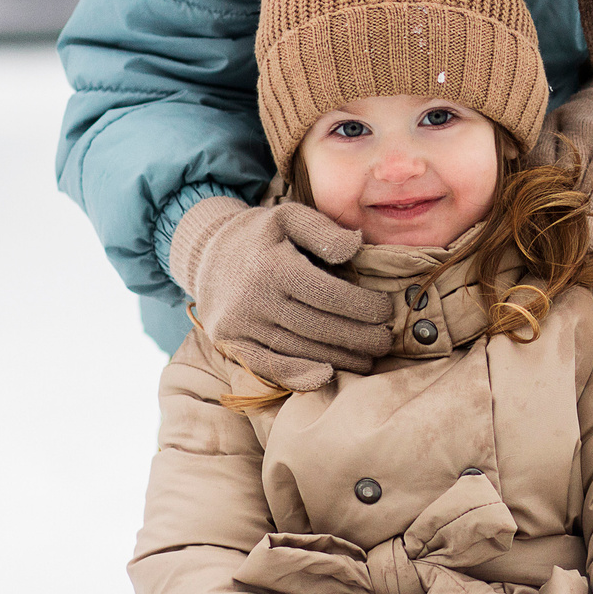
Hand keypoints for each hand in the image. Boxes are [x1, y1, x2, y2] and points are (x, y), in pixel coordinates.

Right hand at [171, 198, 391, 389]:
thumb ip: (323, 230)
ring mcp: (240, 325)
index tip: (386, 311)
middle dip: (359, 337)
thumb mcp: (289, 217)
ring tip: (368, 360)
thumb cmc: (260, 236)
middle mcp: (254, 298)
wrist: (206, 255)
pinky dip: (298, 376)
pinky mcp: (230, 343)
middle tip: (386, 341)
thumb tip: (356, 246)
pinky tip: (327, 377)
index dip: (363, 306)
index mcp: (272, 265)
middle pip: (317, 326)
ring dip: (339, 359)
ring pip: (299, 350)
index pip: (328, 294)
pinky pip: (267, 367)